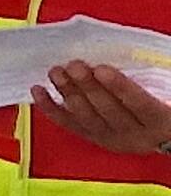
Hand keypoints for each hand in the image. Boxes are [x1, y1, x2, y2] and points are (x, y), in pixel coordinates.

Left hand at [36, 62, 170, 154]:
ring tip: (57, 72)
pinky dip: (50, 108)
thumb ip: (147, 79)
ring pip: (86, 117)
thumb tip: (125, 56)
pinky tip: (38, 91)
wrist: (161, 133)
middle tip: (74, 65)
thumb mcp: (163, 92)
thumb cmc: (160, 104)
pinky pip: (69, 124)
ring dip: (68, 92)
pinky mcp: (93, 138)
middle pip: (109, 110)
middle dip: (88, 87)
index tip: (103, 69)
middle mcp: (136, 135)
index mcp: (159, 122)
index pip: (141, 105)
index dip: (120, 88)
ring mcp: (112, 138)